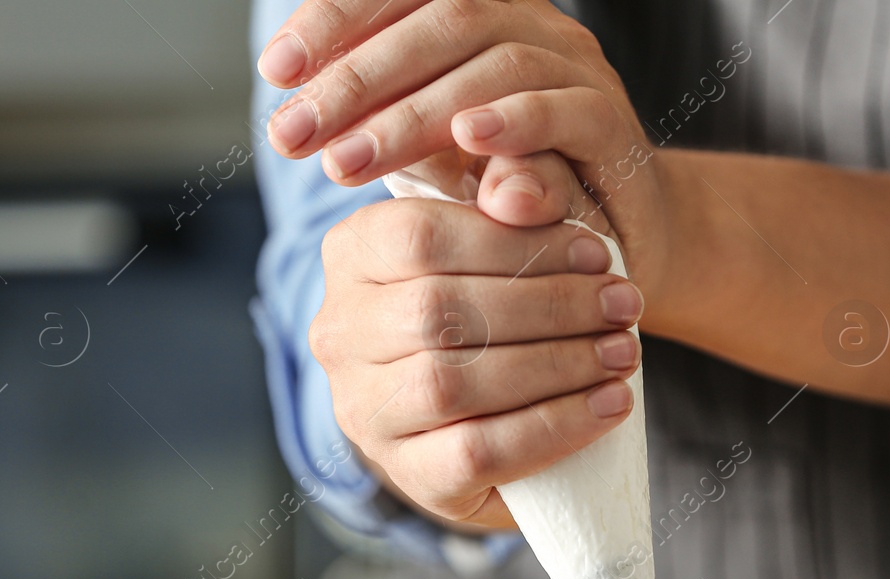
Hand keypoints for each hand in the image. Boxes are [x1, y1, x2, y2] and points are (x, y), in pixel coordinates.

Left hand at [257, 0, 675, 304]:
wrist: (607, 243)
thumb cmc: (506, 191)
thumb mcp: (429, 154)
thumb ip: (377, 123)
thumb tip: (290, 115)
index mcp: (481, 14)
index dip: (336, 20)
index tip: (276, 72)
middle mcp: (532, 25)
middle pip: (439, 21)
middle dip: (356, 78)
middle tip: (294, 133)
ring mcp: (577, 70)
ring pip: (492, 62)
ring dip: (412, 113)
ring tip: (348, 162)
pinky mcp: (613, 126)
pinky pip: (564, 109)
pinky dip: (515, 119)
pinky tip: (466, 137)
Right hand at [311, 195, 644, 528]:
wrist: (510, 417)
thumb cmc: (515, 305)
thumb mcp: (518, 234)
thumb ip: (521, 189)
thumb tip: (521, 190)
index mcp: (352, 256)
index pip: (419, 235)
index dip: (516, 242)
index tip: (598, 255)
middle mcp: (340, 334)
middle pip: (439, 309)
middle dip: (549, 306)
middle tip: (624, 306)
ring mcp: (365, 412)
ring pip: (452, 383)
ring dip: (556, 365)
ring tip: (622, 354)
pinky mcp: (410, 476)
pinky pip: (477, 451)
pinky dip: (554, 426)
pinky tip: (609, 405)